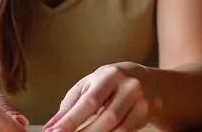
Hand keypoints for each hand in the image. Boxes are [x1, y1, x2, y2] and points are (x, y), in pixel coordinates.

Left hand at [44, 62, 161, 131]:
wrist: (150, 82)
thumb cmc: (112, 82)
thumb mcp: (91, 84)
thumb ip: (70, 104)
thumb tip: (51, 125)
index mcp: (109, 75)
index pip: (89, 100)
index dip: (71, 119)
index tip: (55, 131)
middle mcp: (128, 86)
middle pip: (106, 117)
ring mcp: (141, 101)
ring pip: (119, 128)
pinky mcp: (147, 114)